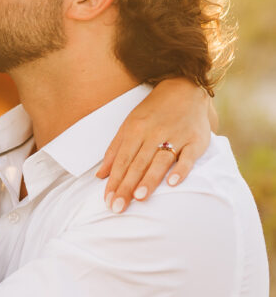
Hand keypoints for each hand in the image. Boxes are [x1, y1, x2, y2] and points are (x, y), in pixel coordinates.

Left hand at [97, 78, 212, 212]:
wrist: (185, 88)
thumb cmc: (154, 111)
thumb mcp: (130, 124)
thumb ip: (115, 149)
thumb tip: (100, 175)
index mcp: (136, 129)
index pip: (122, 159)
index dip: (114, 181)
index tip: (108, 201)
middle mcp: (154, 133)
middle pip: (138, 163)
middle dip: (127, 186)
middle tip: (118, 208)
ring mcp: (176, 137)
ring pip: (160, 161)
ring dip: (149, 179)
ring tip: (139, 197)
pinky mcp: (195, 141)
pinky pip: (188, 158)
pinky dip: (180, 170)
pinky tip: (172, 183)